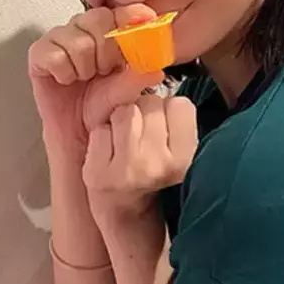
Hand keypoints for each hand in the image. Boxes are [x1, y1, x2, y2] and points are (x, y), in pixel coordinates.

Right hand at [28, 4, 162, 157]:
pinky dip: (64, 71)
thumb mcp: (125, 94)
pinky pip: (54, 54)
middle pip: (97, 19)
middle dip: (106, 49)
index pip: (120, 12)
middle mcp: (83, 31)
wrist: (78, 133)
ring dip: (84, 65)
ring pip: (76, 39)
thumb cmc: (100, 109)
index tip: (145, 20)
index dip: (131, 15)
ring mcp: (60, 40)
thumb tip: (156, 68)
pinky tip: (66, 80)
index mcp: (108, 34)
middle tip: (104, 70)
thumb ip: (138, 78)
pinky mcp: (39, 54)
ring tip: (84, 77)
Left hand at [83, 93, 197, 222]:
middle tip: (141, 140)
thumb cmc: (151, 170)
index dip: (168, 112)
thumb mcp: (175, 146)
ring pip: (125, 112)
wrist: (125, 213)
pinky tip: (108, 154)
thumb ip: (173, 114)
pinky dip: (102, 137)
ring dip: (121, 121)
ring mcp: (127, 171)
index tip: (163, 131)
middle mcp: (159, 166)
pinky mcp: (98, 175)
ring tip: (124, 144)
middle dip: (143, 113)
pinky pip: (101, 130)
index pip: (180, 105)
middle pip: (150, 104)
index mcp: (186, 159)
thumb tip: (152, 70)